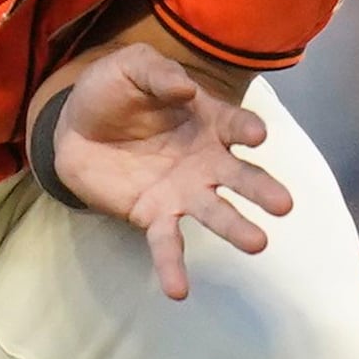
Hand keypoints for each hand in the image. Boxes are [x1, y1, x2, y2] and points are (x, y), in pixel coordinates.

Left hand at [48, 43, 292, 299]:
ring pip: (215, 212)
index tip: (257, 134)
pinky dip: (173, 267)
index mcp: (209, 120)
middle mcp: (206, 160)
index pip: (235, 124)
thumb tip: (185, 86)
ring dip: (236, 228)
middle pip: (240, 175)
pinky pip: (167, 244)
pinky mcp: (154, 216)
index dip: (247, 129)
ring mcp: (183, 191)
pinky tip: (178, 291)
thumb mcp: (131, 68)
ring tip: (257, 244)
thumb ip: (158, 74)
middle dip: (262, 189)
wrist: (75, 127)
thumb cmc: (115, 92)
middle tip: (284, 204)